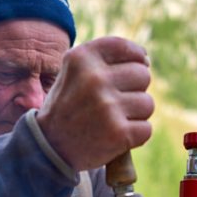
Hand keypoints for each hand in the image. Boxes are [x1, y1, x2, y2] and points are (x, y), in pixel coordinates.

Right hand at [36, 37, 153, 170]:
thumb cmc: (67, 106)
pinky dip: (135, 135)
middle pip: (143, 75)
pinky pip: (146, 129)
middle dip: (134, 89)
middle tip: (114, 103)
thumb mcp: (73, 72)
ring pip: (147, 104)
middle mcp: (94, 78)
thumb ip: (102, 59)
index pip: (124, 47)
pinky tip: (116, 137)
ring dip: (135, 115)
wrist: (49, 148)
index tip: (135, 67)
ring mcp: (107, 106)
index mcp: (81, 58)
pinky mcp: (118, 133)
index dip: (136, 57)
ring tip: (112, 121)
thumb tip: (145, 60)